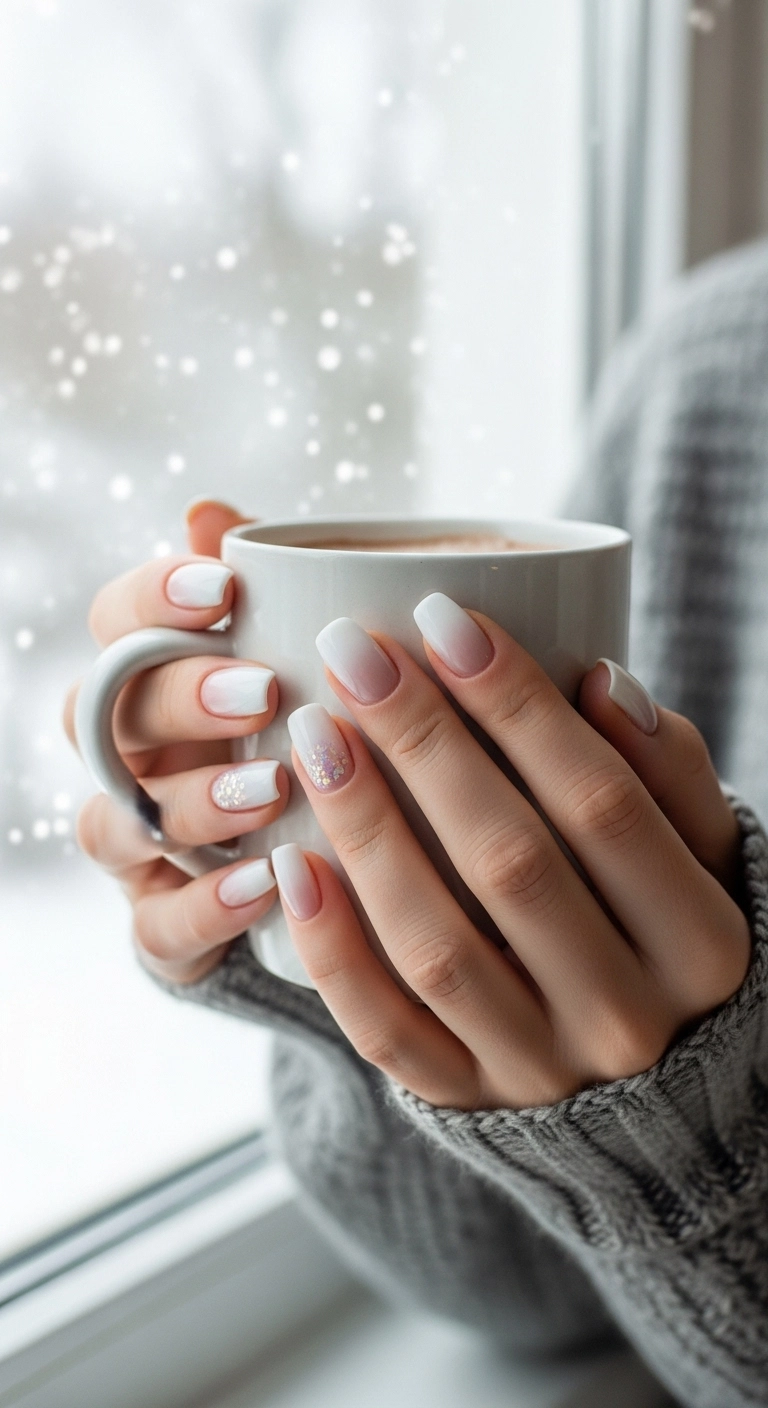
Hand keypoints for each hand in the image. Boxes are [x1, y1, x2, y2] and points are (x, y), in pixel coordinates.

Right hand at [64, 501, 286, 984]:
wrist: (335, 870)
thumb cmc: (315, 734)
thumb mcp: (311, 657)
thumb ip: (270, 588)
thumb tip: (205, 511)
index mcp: (156, 681)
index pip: (115, 623)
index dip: (152, 599)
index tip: (225, 590)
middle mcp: (131, 761)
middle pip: (105, 718)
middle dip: (177, 698)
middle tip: (262, 691)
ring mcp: (140, 849)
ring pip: (117, 823)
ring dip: (191, 803)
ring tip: (273, 789)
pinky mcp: (163, 929)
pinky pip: (156, 928)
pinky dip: (204, 908)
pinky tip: (265, 884)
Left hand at [271, 599, 749, 1108]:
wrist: (655, 1098)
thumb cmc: (667, 930)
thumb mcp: (705, 854)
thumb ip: (667, 772)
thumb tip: (600, 677)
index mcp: (701, 943)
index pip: (602, 803)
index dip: (519, 705)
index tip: (445, 619)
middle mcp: (626, 1017)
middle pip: (510, 863)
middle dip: (424, 742)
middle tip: (356, 651)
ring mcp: (539, 1070)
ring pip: (435, 946)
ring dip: (366, 829)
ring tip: (315, 733)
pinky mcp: (465, 1102)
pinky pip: (385, 1032)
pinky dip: (333, 947)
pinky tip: (291, 860)